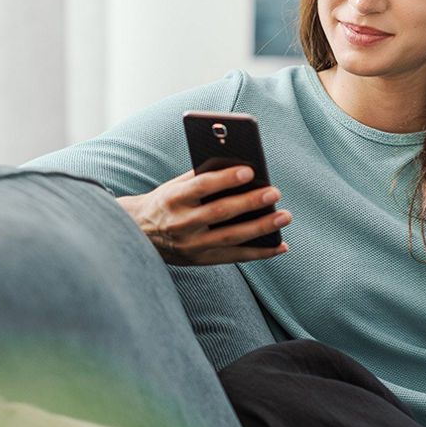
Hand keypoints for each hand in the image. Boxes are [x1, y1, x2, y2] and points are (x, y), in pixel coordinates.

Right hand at [117, 166, 290, 265]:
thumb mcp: (176, 186)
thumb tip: (241, 167)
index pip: (202, 187)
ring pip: (232, 237)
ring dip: (261, 228)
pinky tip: (280, 245)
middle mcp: (182, 223)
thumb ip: (202, 176)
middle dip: (250, 202)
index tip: (250, 171)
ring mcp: (192, 245)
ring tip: (284, 217)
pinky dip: (260, 253)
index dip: (226, 179)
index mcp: (174, 199)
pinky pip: (235, 257)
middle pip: (220, 212)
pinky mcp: (201, 260)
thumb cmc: (167, 202)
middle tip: (275, 193)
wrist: (141, 234)